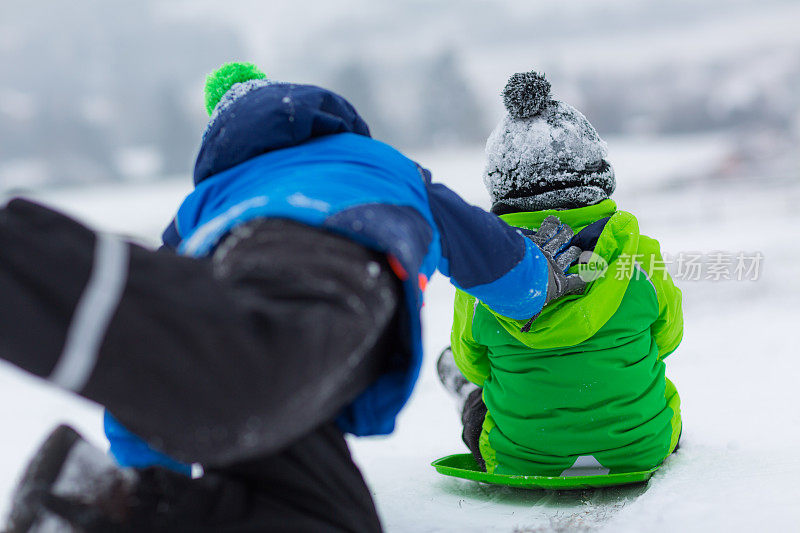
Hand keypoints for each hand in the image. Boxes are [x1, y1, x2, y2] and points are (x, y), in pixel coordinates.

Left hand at [522, 215, 585, 330]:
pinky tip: (553, 220)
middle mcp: (555, 267)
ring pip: (563, 239)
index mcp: (557, 286)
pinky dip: (551, 224)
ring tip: (568, 231)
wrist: (513, 279)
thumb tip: (526, 322)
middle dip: (576, 252)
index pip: (577, 281)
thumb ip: (531, 312)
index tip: (597, 272)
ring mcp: (546, 252)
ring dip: (566, 234)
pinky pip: (547, 229)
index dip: (587, 276)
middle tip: (579, 250)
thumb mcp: (530, 309)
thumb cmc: (520, 298)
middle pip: (572, 256)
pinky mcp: (535, 240)